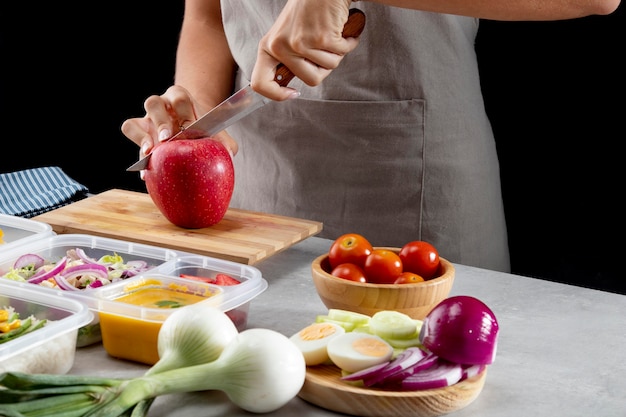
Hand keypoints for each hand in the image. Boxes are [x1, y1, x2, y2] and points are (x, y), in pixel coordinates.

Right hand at [121, 85, 237, 176]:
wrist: (193, 131)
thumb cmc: (206, 131)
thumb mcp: (218, 133)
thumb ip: (225, 142)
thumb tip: (228, 155)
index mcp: (181, 98)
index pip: (180, 98)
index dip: (184, 112)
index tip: (190, 128)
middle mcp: (160, 105)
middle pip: (153, 103)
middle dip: (160, 121)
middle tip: (167, 138)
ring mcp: (146, 120)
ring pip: (133, 121)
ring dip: (141, 137)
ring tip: (151, 152)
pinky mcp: (138, 134)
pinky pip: (130, 140)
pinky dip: (137, 153)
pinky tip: (146, 171)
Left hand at [250, 0, 358, 100]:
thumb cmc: (307, 13)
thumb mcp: (286, 37)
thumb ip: (285, 59)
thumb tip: (286, 87)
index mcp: (268, 47)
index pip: (260, 83)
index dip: (278, 95)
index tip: (293, 93)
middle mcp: (281, 46)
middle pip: (310, 80)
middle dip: (324, 69)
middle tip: (324, 50)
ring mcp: (300, 43)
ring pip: (329, 67)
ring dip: (336, 53)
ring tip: (330, 35)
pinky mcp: (321, 38)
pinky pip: (341, 53)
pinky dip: (347, 43)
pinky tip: (341, 31)